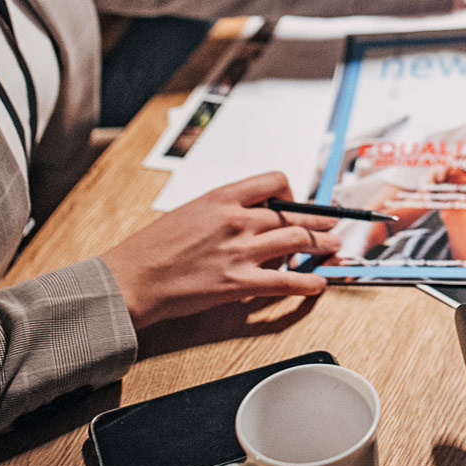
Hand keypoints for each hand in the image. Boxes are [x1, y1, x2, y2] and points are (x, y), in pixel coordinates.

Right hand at [102, 172, 336, 328]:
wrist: (131, 279)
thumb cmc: (152, 248)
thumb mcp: (190, 212)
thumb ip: (224, 212)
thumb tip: (254, 218)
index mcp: (222, 198)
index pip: (274, 181)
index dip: (292, 193)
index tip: (296, 203)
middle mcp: (237, 220)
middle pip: (293, 215)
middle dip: (319, 220)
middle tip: (333, 224)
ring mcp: (241, 251)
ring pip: (298, 241)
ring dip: (322, 245)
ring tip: (334, 247)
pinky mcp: (240, 283)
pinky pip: (287, 281)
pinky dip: (309, 282)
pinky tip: (319, 283)